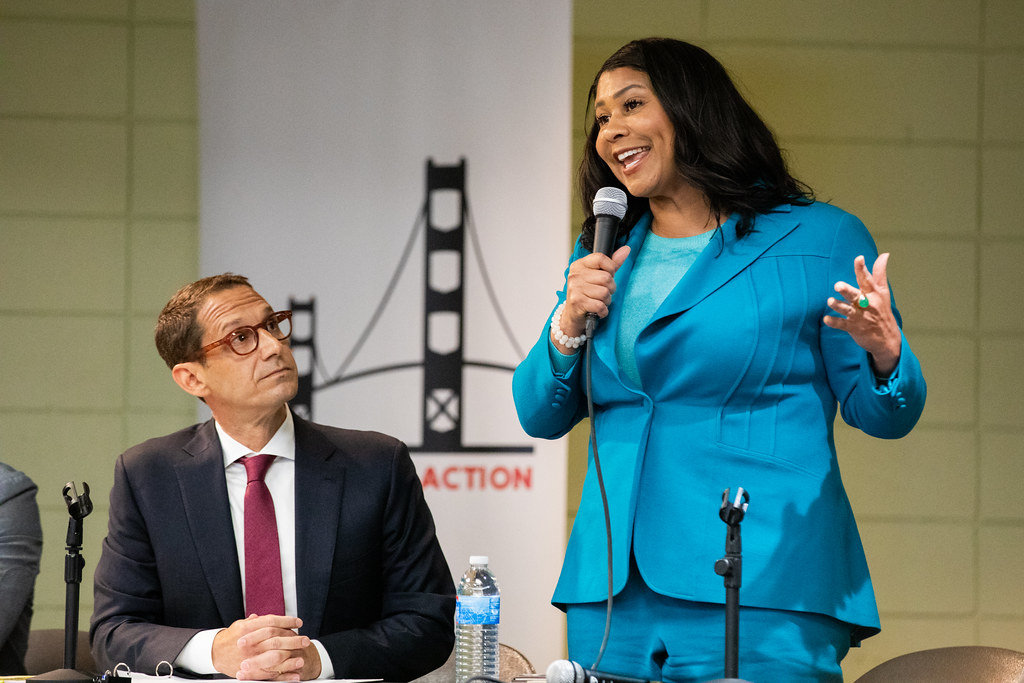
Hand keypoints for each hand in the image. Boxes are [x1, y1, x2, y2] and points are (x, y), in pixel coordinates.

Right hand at [212, 614, 319, 680]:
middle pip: (276, 640)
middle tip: (306, 640)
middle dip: (293, 640)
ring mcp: (250, 658)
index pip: (271, 622)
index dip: (287, 621)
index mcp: (247, 628)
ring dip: (290, 658)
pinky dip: (283, 675)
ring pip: (274, 657)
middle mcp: (250, 643)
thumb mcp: (240, 624)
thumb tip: (265, 617)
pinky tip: (295, 675)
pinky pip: (269, 674)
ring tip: (303, 657)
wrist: (215, 653)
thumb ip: (255, 621)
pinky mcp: (251, 671)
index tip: (298, 622)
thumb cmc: (230, 638)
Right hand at [554, 245, 630, 351]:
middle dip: (610, 288)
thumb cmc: (587, 294)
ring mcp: (575, 288)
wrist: (573, 315)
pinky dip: (603, 311)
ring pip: (604, 292)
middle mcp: (575, 275)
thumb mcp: (597, 276)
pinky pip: (600, 305)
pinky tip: (598, 310)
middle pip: (606, 278)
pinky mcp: (577, 302)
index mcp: (579, 265)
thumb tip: (626, 249)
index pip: (601, 258)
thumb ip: (612, 263)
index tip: (609, 275)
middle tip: (603, 293)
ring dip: (606, 301)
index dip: (611, 268)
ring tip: (599, 301)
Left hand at [823, 253, 901, 375]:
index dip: (862, 269)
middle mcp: (867, 304)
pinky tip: (826, 319)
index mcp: (874, 294)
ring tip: (830, 301)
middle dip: (847, 291)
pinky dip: (834, 322)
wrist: (887, 338)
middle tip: (837, 285)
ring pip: (848, 310)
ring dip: (838, 306)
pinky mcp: (854, 328)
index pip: (867, 279)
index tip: (859, 258)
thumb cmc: (882, 310)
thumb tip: (884, 254)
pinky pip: (842, 325)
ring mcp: (860, 317)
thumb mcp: (883, 292)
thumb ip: (879, 273)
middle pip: (856, 296)